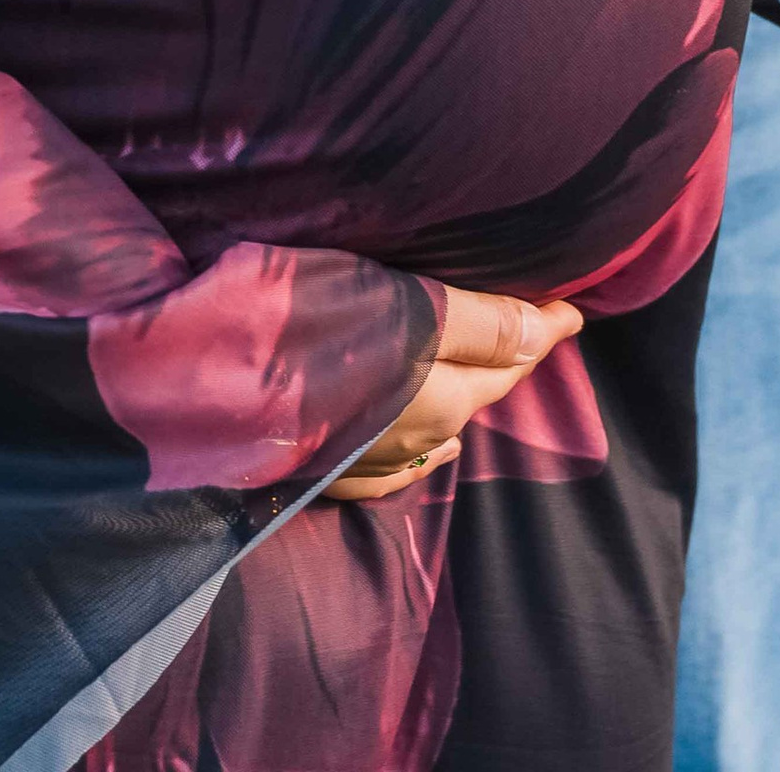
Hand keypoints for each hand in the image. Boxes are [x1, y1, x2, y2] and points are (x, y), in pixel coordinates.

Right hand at [320, 285, 583, 502]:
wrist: (204, 395)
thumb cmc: (307, 335)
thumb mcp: (402, 309)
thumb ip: (478, 325)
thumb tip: (551, 333)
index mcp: (441, 399)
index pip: (510, 362)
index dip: (542, 330)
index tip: (574, 308)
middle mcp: (413, 439)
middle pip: (476, 395)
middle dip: (510, 364)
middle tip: (534, 326)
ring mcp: (366, 462)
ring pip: (439, 430)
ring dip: (466, 399)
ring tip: (486, 373)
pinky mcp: (324, 470)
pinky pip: (397, 469)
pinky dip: (425, 451)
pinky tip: (432, 449)